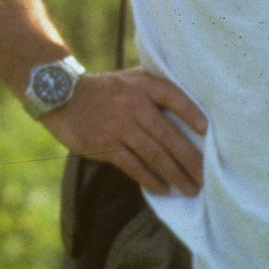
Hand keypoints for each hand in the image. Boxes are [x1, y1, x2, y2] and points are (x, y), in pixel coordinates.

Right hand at [44, 67, 207, 196]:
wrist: (61, 94)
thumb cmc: (104, 90)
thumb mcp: (129, 79)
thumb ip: (154, 89)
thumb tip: (190, 111)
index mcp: (142, 85)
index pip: (173, 96)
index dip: (192, 113)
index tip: (207, 131)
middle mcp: (132, 104)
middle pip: (168, 134)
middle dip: (191, 159)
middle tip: (206, 177)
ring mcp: (118, 125)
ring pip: (154, 154)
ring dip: (175, 174)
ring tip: (190, 189)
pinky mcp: (105, 144)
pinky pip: (133, 166)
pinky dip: (150, 179)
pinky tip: (163, 189)